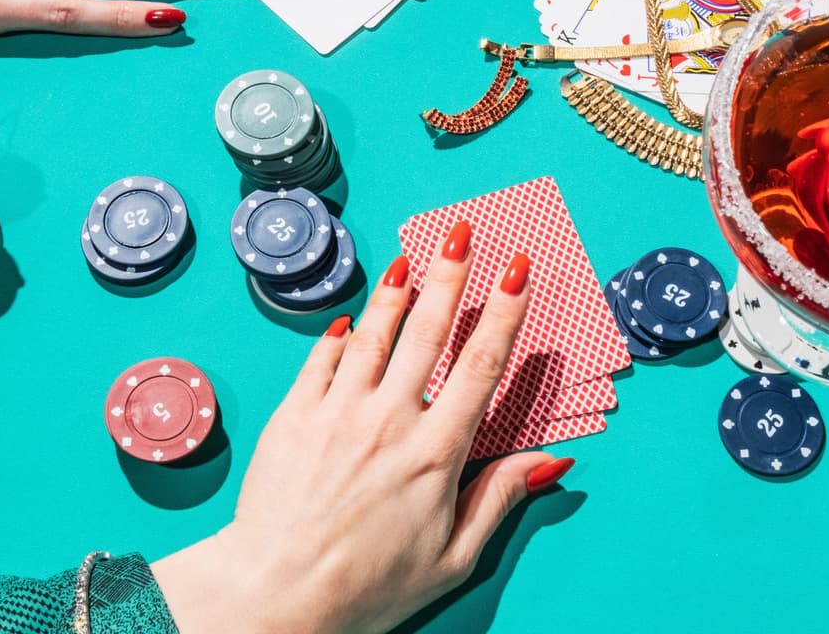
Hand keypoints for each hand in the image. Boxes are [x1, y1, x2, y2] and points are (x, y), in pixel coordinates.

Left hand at [152, 225, 574, 633]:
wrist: (276, 596)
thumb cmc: (368, 587)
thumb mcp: (451, 557)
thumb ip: (498, 498)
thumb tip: (552, 460)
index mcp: (436, 452)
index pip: (480, 365)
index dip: (504, 312)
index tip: (517, 271)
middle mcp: (390, 419)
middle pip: (428, 331)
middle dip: (451, 275)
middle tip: (463, 233)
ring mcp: (338, 411)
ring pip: (374, 333)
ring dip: (396, 290)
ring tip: (411, 256)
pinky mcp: (295, 414)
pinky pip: (321, 359)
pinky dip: (338, 335)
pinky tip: (350, 318)